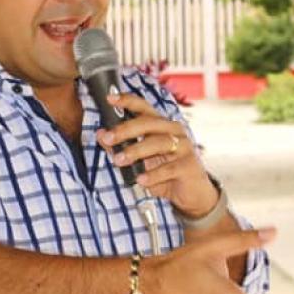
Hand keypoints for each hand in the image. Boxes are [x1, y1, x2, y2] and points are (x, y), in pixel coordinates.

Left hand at [98, 94, 217, 217]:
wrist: (193, 195)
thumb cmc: (165, 173)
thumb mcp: (140, 161)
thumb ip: (120, 147)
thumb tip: (100, 134)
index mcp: (162, 125)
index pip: (144, 108)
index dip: (128, 101)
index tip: (110, 98)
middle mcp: (175, 131)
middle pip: (149, 123)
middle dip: (125, 129)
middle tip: (107, 138)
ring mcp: (184, 147)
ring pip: (158, 143)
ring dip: (136, 151)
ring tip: (119, 160)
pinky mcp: (189, 166)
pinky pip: (168, 168)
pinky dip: (152, 174)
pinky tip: (140, 180)